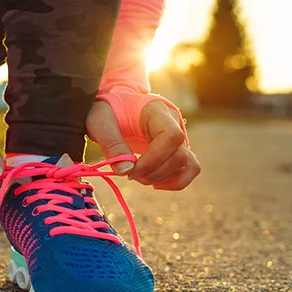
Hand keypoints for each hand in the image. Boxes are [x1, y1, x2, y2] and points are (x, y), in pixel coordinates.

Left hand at [86, 98, 200, 189]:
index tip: (131, 170)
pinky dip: (174, 182)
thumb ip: (111, 143)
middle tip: (129, 174)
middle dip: (153, 173)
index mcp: (157, 111)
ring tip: (137, 176)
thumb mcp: (101, 121)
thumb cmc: (108, 111)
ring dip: (161, 178)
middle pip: (179, 155)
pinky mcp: (178, 150)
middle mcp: (174, 123)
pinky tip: (154, 182)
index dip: (154, 159)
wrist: (115, 108)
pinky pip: (190, 169)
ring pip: (185, 165)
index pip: (171, 136)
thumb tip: (126, 171)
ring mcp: (179, 137)